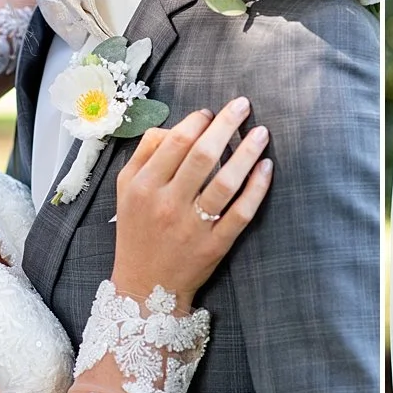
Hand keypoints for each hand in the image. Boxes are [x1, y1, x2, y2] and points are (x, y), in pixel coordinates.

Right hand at [110, 96, 272, 306]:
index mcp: (144, 186)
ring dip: (247, 153)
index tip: (211, 112)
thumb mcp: (126, 189)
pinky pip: (241, 212)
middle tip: (243, 106)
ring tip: (261, 133)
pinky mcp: (215, 245)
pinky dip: (256, 189)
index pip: (175, 142)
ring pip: (225, 182)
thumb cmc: (138, 231)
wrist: (145, 286)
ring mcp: (193, 226)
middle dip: (226, 125)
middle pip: (202, 155)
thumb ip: (145, 153)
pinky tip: (266, 168)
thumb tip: (175, 126)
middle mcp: (167, 204)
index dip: (197, 121)